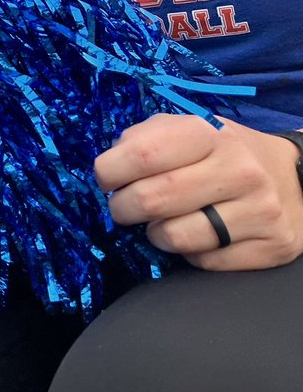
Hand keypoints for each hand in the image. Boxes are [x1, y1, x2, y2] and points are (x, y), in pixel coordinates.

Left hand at [96, 114, 302, 270]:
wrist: (291, 177)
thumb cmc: (218, 152)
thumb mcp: (184, 130)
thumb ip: (142, 139)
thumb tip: (110, 167)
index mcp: (211, 133)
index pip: (142, 154)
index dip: (109, 172)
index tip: (107, 180)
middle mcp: (240, 169)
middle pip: (153, 200)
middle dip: (124, 208)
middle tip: (125, 207)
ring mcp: (261, 209)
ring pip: (177, 238)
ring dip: (156, 234)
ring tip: (161, 222)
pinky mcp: (273, 245)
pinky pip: (206, 262)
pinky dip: (190, 253)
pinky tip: (197, 235)